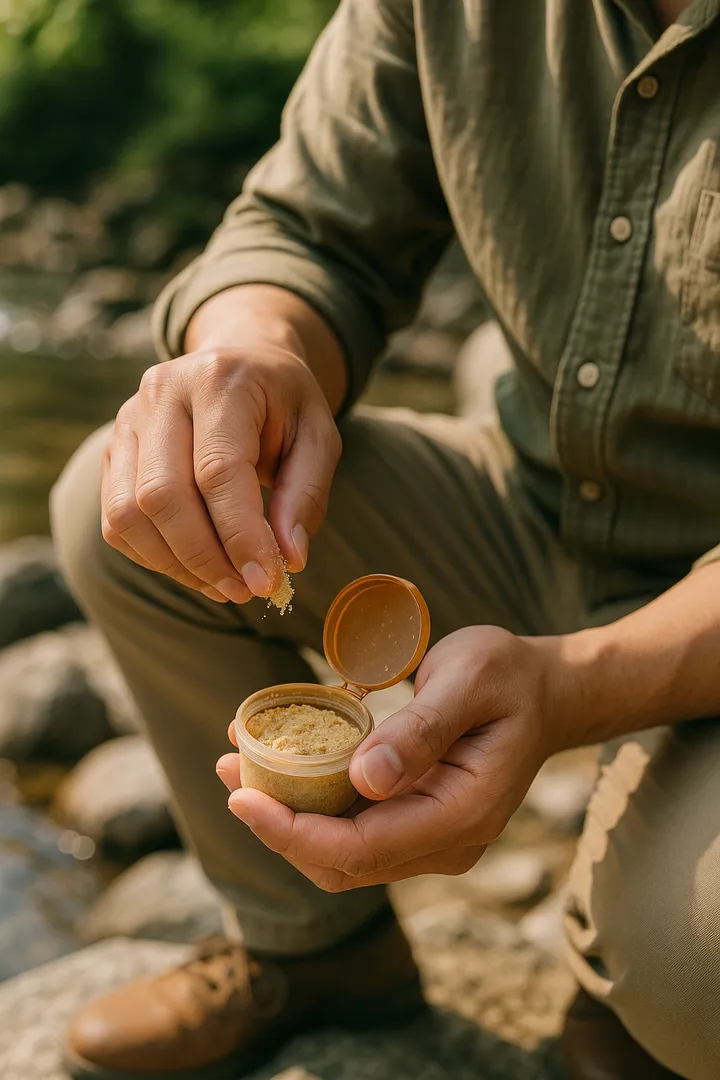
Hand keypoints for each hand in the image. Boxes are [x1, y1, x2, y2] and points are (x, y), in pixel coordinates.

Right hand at [101, 343, 340, 602]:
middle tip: (247, 590)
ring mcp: (128, 419)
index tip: (267, 582)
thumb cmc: (284, 405)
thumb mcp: (318, 437)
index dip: (240, 535)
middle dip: (205, 558)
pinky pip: (116, 520)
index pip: (218, 471)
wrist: (242, 362)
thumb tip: (288, 559)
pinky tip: (196, 567)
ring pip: (128, 513)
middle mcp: (163, 393)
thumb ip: (306, 495)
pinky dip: (154, 556)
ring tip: (226, 585)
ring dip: (177, 565)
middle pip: (162, 496)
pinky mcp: (113, 449)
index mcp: (220, 379)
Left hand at [218, 626, 570, 889]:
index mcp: (465, 812)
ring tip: (238, 766)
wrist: (545, 691)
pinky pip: (354, 828)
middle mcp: (448, 841)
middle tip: (229, 774)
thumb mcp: (470, 679)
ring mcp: (433, 837)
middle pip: (344, 862)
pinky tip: (278, 764)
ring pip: (343, 853)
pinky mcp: (417, 822)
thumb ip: (422, 730)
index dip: (296, 832)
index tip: (243, 798)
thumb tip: (365, 779)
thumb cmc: (509, 675)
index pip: (364, 848)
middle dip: (279, 827)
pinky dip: (311, 803)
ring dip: (287, 817)